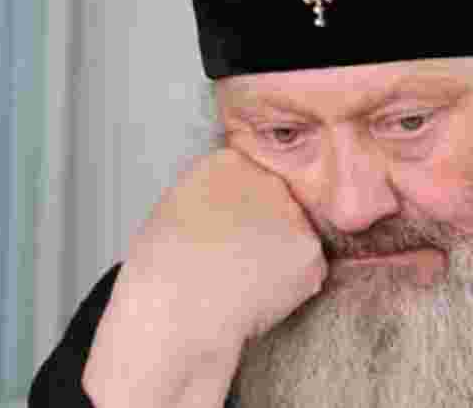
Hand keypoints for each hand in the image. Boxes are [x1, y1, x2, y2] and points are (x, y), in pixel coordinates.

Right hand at [83, 147, 326, 407]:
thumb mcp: (172, 210)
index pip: (248, 183)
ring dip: (280, 261)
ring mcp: (293, 213)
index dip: (236, 217)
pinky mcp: (310, 249)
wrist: (175, 309)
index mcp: (226, 163)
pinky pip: (309, 270)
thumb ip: (210, 197)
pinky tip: (259, 296)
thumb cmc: (161, 272)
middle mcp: (266, 179)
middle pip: (277, 206)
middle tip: (235, 265)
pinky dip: (292, 288)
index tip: (222, 239)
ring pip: (296, 238)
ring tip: (243, 283)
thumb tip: (229, 211)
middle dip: (265, 234)